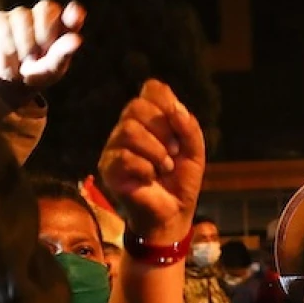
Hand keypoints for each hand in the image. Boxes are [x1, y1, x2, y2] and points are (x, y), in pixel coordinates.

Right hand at [0, 0, 85, 87]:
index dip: (74, 14)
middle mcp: (44, 15)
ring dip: (24, 45)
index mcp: (63, 27)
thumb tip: (76, 39)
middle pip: (46, 8)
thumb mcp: (53, 68)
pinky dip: (9, 48)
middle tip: (38, 55)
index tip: (76, 15)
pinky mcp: (1, 20)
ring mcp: (21, 15)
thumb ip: (64, 52)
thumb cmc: (38, 73)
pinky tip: (11, 57)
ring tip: (24, 58)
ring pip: (22, 17)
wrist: (11, 84)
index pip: (73, 15)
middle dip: (43, 33)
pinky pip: (4, 28)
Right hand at [99, 81, 204, 243]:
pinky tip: (150, 177)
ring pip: (129, 130)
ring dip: (155, 151)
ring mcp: (115, 147)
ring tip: (164, 167)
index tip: (178, 127)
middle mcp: (128, 128)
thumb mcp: (195, 151)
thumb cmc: (181, 180)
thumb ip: (189, 127)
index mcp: (150, 119)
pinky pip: (124, 156)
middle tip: (173, 152)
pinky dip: (145, 167)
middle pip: (136, 106)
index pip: (151, 89)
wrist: (173, 213)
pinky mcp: (108, 168)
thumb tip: (176, 108)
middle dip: (162, 130)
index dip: (167, 104)